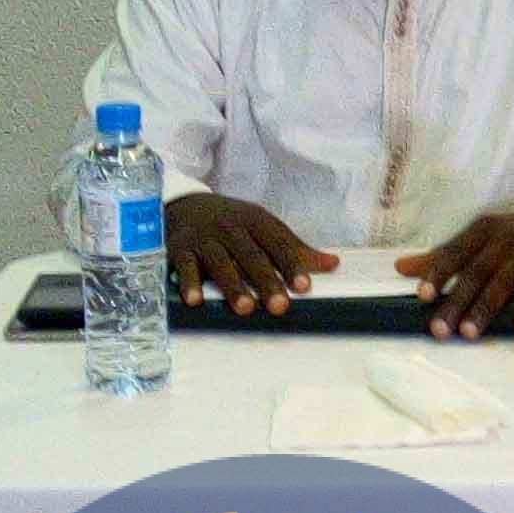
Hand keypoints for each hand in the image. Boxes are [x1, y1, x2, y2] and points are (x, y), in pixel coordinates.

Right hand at [166, 193, 336, 315]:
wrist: (185, 204)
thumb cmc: (232, 223)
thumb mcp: (263, 228)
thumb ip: (294, 249)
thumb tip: (332, 263)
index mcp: (256, 221)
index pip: (278, 244)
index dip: (291, 265)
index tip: (304, 286)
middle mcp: (231, 227)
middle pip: (251, 256)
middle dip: (266, 281)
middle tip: (280, 306)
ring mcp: (205, 238)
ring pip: (221, 263)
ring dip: (233, 286)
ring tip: (246, 308)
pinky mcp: (181, 248)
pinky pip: (185, 266)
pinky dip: (189, 282)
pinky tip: (195, 300)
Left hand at [394, 211, 513, 338]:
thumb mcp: (483, 242)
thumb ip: (445, 258)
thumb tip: (401, 267)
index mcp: (486, 230)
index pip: (457, 250)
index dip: (440, 271)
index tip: (423, 295)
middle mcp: (508, 237)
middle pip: (477, 270)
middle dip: (457, 300)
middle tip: (440, 329)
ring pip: (505, 279)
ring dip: (486, 306)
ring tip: (469, 332)